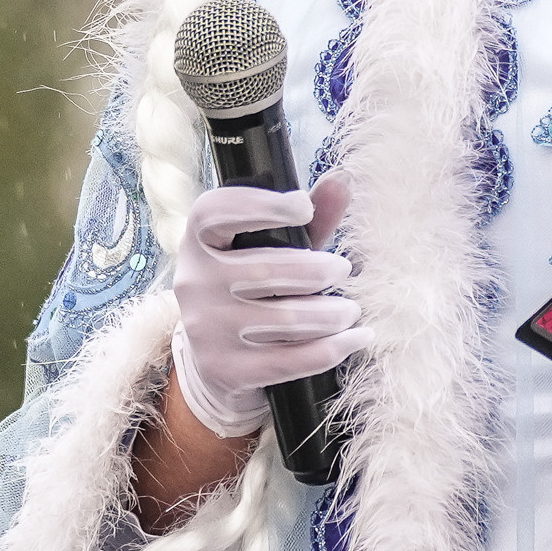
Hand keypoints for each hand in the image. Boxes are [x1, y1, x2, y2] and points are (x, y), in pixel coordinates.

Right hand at [169, 171, 368, 438]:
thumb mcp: (273, 248)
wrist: (217, 360)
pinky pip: (291, 359)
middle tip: (344, 269)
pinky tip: (357, 337)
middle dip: (318, 270)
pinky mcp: (226, 369)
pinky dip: (333, 348)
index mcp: (198, 240)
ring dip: (331, 313)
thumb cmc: (253, 286)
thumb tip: (342, 181)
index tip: (303, 207)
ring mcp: (206, 329)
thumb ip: (309, 219)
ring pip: (284, 318)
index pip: (217, 212)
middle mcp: (194, 282)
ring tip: (351, 309)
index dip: (260, 205)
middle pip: (265, 269)